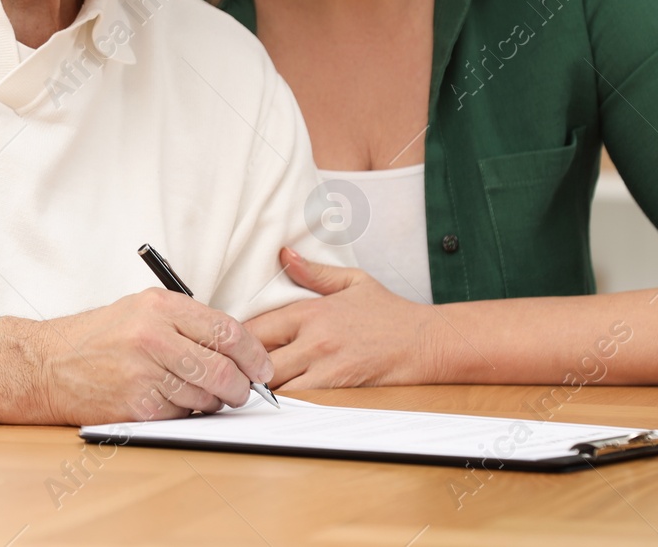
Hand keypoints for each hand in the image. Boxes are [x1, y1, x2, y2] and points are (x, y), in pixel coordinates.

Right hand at [0, 288, 273, 424]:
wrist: (47, 364)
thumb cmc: (97, 337)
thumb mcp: (142, 309)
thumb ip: (187, 322)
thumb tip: (237, 347)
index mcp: (161, 307)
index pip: (227, 331)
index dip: (254, 354)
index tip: (262, 368)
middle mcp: (154, 337)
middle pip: (222, 369)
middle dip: (241, 387)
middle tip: (243, 391)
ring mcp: (144, 373)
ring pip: (205, 397)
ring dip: (211, 403)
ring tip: (196, 394)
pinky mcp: (136, 406)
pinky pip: (180, 416)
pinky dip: (183, 414)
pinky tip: (169, 402)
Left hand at [246, 247, 439, 388]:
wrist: (426, 341)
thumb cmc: (390, 314)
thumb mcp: (353, 282)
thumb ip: (314, 272)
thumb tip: (285, 254)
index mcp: (311, 311)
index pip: (257, 326)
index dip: (238, 339)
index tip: (231, 346)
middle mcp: (314, 338)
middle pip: (258, 358)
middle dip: (243, 368)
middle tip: (234, 374)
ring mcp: (325, 365)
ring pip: (275, 383)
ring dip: (261, 388)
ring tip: (250, 390)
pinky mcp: (338, 387)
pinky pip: (300, 399)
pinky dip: (286, 402)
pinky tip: (278, 403)